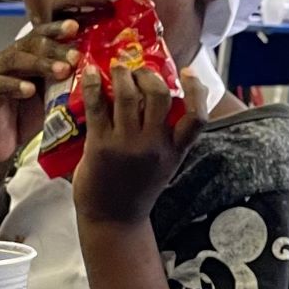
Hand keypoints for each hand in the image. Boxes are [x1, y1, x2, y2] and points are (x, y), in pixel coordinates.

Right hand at [0, 20, 78, 168]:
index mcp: (25, 56)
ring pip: (15, 60)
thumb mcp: (50, 98)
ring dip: (39, 64)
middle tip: (76, 56)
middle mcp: (8, 59)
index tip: (76, 27)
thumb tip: (98, 77)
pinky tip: (29, 90)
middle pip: (30, 44)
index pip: (41, 36)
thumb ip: (66, 84)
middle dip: (55, 48)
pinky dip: (13, 86)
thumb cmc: (25, 118)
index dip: (57, 30)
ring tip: (61, 71)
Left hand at [72, 61, 200, 226]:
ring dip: (121, 74)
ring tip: (116, 69)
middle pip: (159, 95)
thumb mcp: (163, 165)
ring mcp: (127, 145)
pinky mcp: (100, 145)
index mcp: (175, 151)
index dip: (197, 90)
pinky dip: (93, 85)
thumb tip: (155, 100)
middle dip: (148, 74)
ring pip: (127, 95)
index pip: (197, 117)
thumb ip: (165, 137)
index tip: (188, 72)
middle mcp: (154, 146)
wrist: (113, 219)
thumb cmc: (136, 189)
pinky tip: (90, 75)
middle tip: (138, 71)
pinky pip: (97, 106)